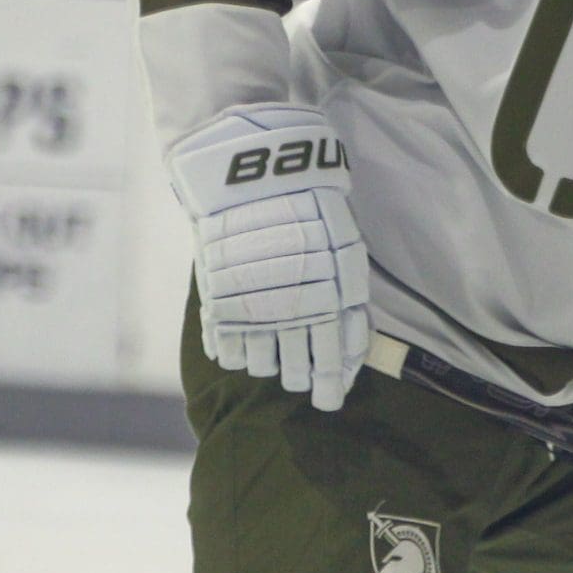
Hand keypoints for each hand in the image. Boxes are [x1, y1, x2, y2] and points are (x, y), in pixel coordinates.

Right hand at [169, 103, 371, 410]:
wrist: (254, 174)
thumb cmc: (309, 204)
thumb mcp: (344, 246)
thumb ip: (348, 298)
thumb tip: (353, 345)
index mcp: (333, 295)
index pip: (334, 357)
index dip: (332, 383)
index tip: (330, 399)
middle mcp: (294, 309)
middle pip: (297, 368)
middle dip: (302, 378)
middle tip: (300, 380)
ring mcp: (254, 308)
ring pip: (262, 364)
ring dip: (270, 366)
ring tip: (272, 363)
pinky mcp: (220, 302)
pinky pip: (227, 349)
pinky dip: (235, 352)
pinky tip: (241, 348)